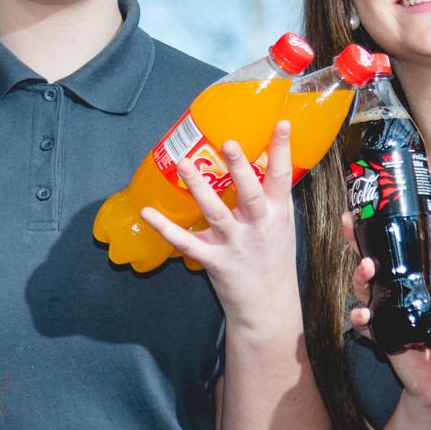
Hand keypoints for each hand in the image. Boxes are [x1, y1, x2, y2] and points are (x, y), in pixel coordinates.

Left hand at [140, 122, 300, 326]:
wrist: (268, 306)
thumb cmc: (274, 261)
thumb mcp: (282, 226)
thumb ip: (271, 197)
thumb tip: (261, 160)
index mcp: (277, 214)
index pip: (282, 176)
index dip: (282, 149)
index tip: (281, 123)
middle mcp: (257, 227)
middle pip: (250, 192)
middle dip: (240, 168)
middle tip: (228, 142)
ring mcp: (235, 244)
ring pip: (216, 213)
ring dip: (200, 188)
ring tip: (186, 164)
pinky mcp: (214, 261)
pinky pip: (187, 242)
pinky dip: (166, 229)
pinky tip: (149, 213)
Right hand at [341, 213, 430, 416]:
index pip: (428, 248)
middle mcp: (407, 286)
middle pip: (382, 253)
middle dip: (365, 233)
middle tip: (354, 220)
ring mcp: (391, 307)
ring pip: (366, 283)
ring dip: (361, 273)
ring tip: (367, 267)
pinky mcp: (383, 334)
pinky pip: (365, 324)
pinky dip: (360, 320)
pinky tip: (362, 317)